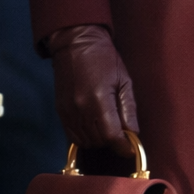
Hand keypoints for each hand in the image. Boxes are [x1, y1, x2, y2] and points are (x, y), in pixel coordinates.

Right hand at [49, 25, 138, 156]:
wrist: (77, 45)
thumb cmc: (105, 59)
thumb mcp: (124, 80)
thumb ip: (128, 109)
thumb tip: (133, 133)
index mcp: (99, 100)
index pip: (110, 135)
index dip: (122, 145)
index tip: (131, 148)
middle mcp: (80, 110)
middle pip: (97, 141)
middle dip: (112, 142)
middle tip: (123, 133)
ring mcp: (67, 112)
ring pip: (84, 142)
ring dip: (99, 141)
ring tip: (109, 127)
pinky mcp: (60, 112)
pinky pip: (72, 136)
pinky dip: (85, 137)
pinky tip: (95, 127)